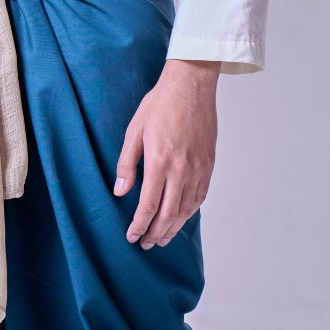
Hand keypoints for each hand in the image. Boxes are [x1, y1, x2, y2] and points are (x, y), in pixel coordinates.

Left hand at [113, 59, 218, 248]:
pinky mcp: (209, 165)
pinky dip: (189, 212)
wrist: (191, 85)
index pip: (149, 205)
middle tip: (145, 244)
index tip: (132, 236)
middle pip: (169, 214)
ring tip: (161, 238)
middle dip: (155, 233)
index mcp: (160, 160)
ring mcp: (198, 168)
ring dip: (173, 228)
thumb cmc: (159, 103)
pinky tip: (181, 217)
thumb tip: (120, 192)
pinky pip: (200, 197)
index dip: (140, 225)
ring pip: (186, 209)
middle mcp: (182, 169)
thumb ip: (127, 163)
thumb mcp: (134, 130)